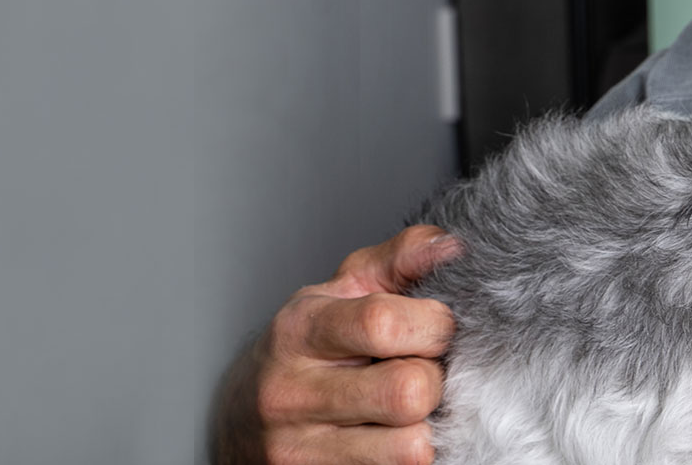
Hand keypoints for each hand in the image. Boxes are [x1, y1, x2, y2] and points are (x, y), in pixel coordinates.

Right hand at [218, 226, 463, 464]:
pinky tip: (392, 439)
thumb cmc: (306, 351)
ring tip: (408, 413)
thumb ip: (397, 262)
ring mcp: (300, 450)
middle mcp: (292, 392)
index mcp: (300, 329)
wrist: (241, 423)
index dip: (432, 326)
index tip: (435, 329)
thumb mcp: (341, 294)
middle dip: (434, 382)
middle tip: (423, 375)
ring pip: (412, 448)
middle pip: (407, 391)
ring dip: (426, 428)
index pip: (383, 323)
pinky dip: (409, 458)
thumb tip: (451, 246)